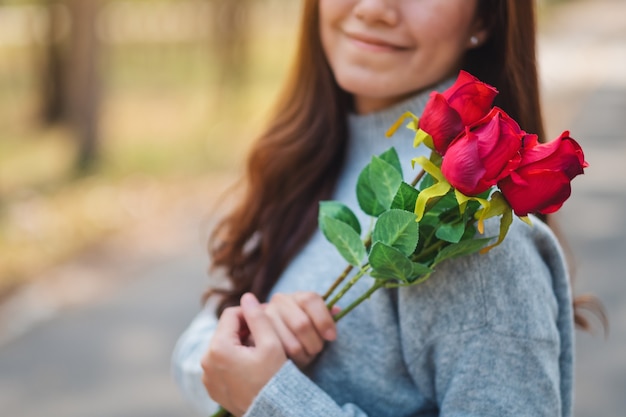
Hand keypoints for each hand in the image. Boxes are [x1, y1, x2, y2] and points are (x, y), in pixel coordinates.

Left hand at [201, 293, 286, 416]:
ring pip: (223, 347)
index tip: (265, 321)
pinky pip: (221, 364)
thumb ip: (258, 317)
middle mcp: (206, 362)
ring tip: (259, 353)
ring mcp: (207, 376)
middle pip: (226, 331)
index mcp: (218, 348)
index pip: (231, 315)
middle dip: (244, 330)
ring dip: (239, 345)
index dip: (250, 313)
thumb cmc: (273, 379)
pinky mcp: (212, 387)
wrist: (272, 413)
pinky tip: (251, 367)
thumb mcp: (271, 344)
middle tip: (265, 338)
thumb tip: (247, 296)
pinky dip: (234, 360)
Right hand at [264, 292, 337, 368]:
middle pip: (302, 324)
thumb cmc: (302, 331)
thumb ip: (326, 316)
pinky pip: (281, 356)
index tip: (332, 337)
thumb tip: (338, 311)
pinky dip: (292, 362)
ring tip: (307, 355)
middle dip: (314, 342)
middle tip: (317, 350)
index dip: (324, 320)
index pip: (311, 300)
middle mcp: (278, 302)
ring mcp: (265, 319)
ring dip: (304, 354)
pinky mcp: (257, 339)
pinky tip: (295, 361)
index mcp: (296, 296)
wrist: (273, 340)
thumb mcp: (315, 321)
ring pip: (292, 344)